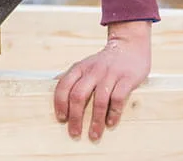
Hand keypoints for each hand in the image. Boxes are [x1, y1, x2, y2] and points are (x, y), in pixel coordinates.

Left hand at [54, 20, 151, 141]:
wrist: (129, 45)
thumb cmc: (104, 61)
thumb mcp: (84, 64)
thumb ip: (71, 75)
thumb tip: (53, 84)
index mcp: (79, 68)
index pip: (64, 86)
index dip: (60, 103)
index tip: (61, 119)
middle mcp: (92, 71)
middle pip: (78, 95)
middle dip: (75, 117)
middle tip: (74, 133)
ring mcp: (110, 74)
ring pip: (99, 100)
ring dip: (95, 121)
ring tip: (94, 135)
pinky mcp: (127, 79)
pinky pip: (118, 98)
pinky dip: (113, 113)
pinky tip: (110, 123)